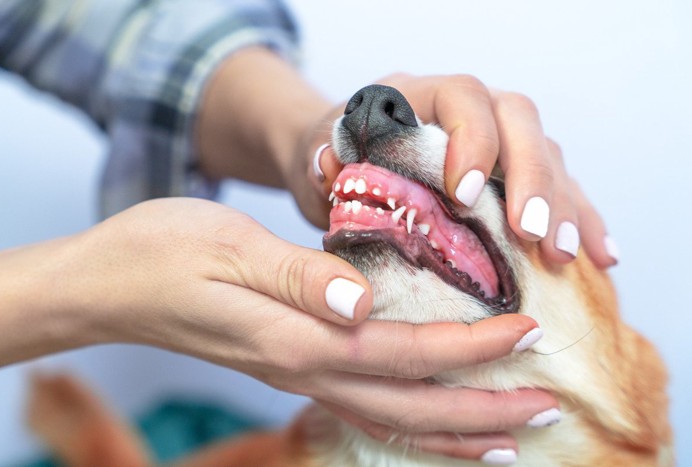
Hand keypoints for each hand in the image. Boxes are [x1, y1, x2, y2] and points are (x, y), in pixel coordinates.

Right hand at [53, 198, 556, 460]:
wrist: (107, 285)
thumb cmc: (160, 253)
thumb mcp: (227, 246)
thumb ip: (298, 278)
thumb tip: (362, 302)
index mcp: (294, 336)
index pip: (402, 351)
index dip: (469, 347)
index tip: (526, 332)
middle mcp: (301, 368)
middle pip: (407, 405)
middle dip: (481, 409)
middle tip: (548, 406)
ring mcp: (293, 374)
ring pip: (388, 420)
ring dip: (452, 431)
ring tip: (509, 436)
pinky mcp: (286, 365)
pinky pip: (360, 408)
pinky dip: (407, 423)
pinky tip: (431, 424)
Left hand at [299, 73, 616, 267]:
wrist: (339, 160)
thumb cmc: (330, 156)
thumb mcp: (316, 158)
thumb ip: (321, 160)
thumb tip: (329, 166)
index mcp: (418, 94)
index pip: (462, 96)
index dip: (473, 139)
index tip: (463, 196)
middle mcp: (466, 110)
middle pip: (519, 121)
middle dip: (532, 178)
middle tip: (532, 234)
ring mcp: (496, 140)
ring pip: (548, 155)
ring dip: (563, 206)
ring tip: (563, 257)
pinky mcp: (512, 176)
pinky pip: (559, 189)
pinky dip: (581, 221)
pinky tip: (598, 258)